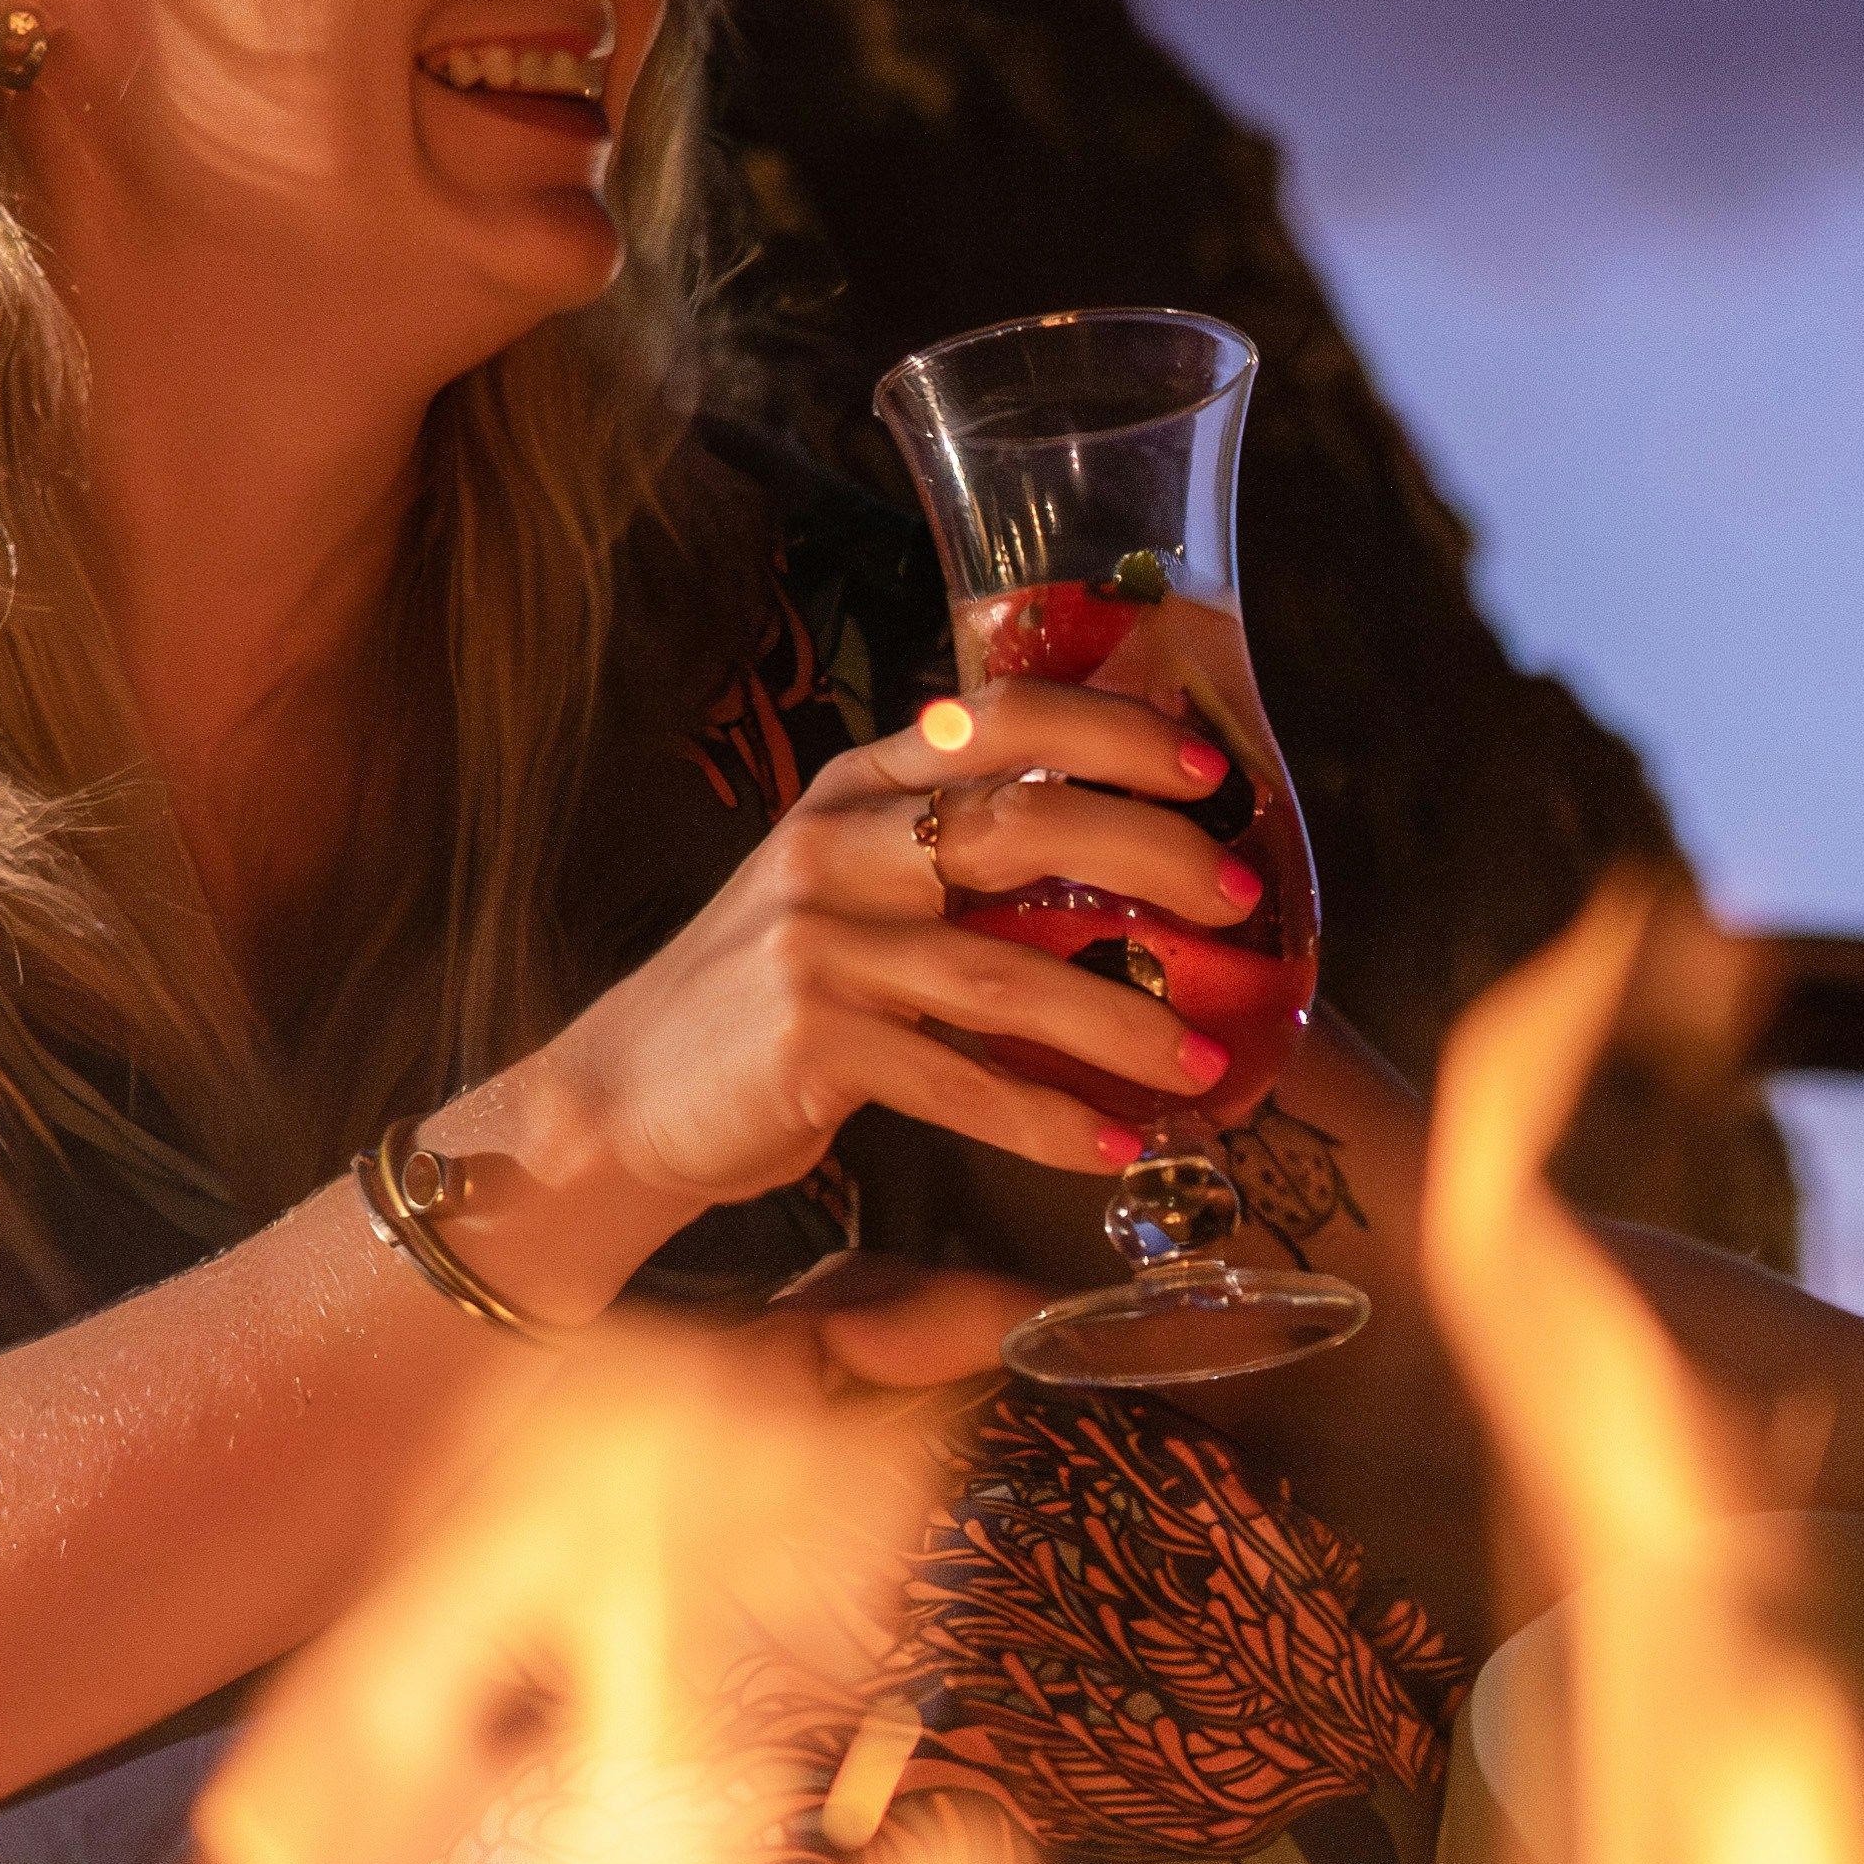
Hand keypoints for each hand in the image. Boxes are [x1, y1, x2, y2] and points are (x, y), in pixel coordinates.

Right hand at [494, 680, 1249, 1205]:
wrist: (623, 1097)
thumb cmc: (773, 995)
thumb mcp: (849, 888)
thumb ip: (952, 855)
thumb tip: (1127, 856)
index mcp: (860, 787)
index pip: (1001, 717)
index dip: (1116, 733)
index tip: (1210, 770)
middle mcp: (837, 844)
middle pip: (1024, 825)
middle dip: (1153, 859)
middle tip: (1240, 905)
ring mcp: (818, 942)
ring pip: (1009, 973)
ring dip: (1123, 1022)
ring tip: (1205, 1062)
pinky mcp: (810, 1041)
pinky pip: (960, 1082)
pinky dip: (1046, 1121)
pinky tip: (1114, 1147)